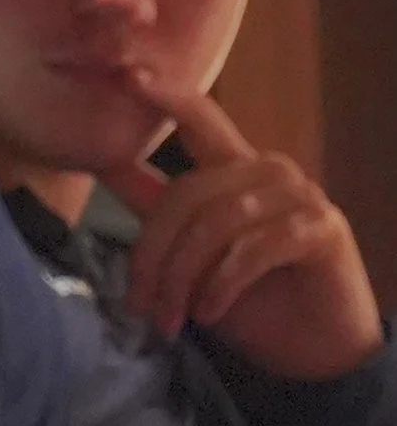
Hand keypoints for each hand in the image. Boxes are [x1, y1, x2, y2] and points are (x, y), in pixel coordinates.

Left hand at [111, 80, 381, 381]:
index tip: (126, 74)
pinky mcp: (321, 228)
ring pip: (216, 223)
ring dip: (184, 278)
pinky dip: (222, 284)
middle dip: (153, 256)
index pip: (198, 119)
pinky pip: (253, 248)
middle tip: (140, 306)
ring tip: (173, 319)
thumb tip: (104, 162)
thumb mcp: (190, 251)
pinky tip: (210, 312)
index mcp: (234, 167)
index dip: (164, 95)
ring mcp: (299, 195)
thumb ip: (155, 206)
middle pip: (187, 193)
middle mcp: (267, 169)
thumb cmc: (249, 299)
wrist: (311, 351)